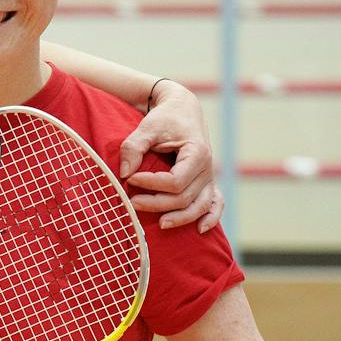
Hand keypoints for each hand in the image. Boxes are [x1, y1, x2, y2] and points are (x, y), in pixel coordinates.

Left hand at [119, 81, 222, 231]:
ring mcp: (210, 177)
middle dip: (157, 203)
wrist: (182, 110)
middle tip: (132, 202)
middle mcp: (208, 168)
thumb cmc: (164, 118)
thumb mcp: (146, 127)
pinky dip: (211, 217)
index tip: (130, 178)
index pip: (175, 181)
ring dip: (180, 218)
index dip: (152, 184)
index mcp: (197, 153)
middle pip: (185, 197)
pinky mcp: (207, 181)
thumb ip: (133, 147)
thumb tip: (125, 174)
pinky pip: (215, 203)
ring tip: (159, 224)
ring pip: (200, 206)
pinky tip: (199, 230)